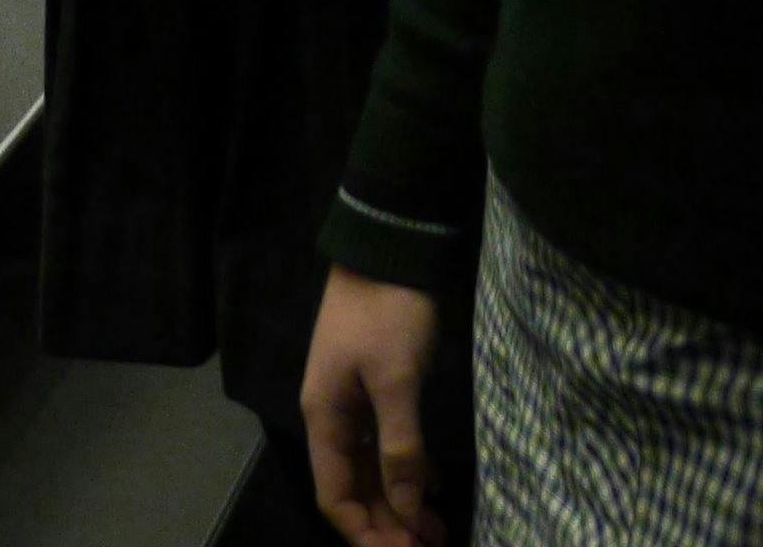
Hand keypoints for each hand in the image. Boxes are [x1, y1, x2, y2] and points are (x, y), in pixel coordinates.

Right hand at [302, 265, 448, 546]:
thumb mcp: (396, 381)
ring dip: (399, 500)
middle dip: (387, 523)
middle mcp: (333, 417)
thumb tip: (405, 508)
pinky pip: (385, 444)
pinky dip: (407, 469)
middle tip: (430, 546)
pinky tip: (433, 486)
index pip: (336, 496)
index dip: (367, 532)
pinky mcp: (377, 387)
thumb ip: (400, 446)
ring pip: (372, 468)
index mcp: (325, 419)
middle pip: (354, 487)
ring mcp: (354, 401)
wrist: (388, 247)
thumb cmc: (387, 313)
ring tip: (437, 529)